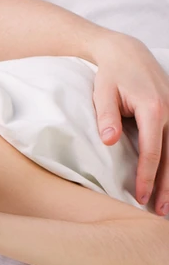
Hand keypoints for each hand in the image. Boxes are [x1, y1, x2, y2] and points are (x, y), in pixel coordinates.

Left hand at [90, 33, 168, 213]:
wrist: (126, 52)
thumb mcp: (102, 93)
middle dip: (166, 186)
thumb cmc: (110, 75)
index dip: (147, 177)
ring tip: (167, 205)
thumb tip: (108, 141)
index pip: (152, 151)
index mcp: (153, 109)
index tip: (140, 197)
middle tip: (160, 212)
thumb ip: (106, 117)